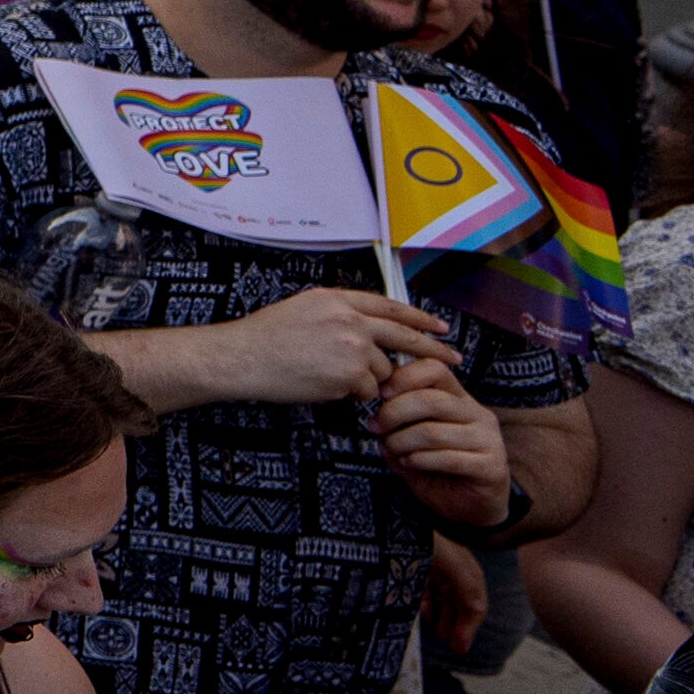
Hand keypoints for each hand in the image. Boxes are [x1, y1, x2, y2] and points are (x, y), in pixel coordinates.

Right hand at [133, 289, 447, 414]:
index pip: (389, 306)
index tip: (439, 326)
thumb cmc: (262, 339)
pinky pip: (365, 390)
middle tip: (455, 358)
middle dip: (433, 349)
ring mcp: (350, 346)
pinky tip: (322, 386)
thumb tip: (373, 332)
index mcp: (336, 299)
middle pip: (404, 336)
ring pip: (381, 370)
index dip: (418, 318)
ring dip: (365, 379)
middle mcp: (348, 318)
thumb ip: (339, 315)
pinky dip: (349, 394)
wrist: (238, 358)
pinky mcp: (348, 374)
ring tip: (328, 376)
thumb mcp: (303, 310)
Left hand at [375, 341, 515, 527]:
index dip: (402, 377)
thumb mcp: (411, 438)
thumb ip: (397, 422)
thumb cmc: (437, 466)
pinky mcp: (491, 466)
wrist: (471, 505)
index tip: (379, 394)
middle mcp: (477, 414)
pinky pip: (448, 458)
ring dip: (402, 441)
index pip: (434, 369)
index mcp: (459, 399)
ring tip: (393, 450)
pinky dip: (420, 461)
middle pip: (430, 399)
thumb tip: (375, 416)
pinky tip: (410, 464)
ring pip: (433, 431)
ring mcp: (488, 440)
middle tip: (376, 427)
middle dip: (394, 413)